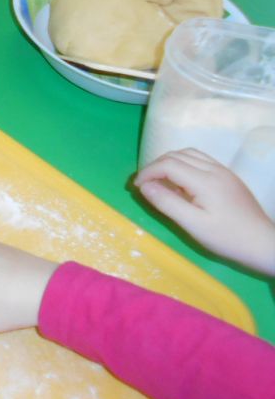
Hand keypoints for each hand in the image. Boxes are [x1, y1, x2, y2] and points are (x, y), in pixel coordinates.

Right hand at [134, 148, 274, 276]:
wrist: (263, 244)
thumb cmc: (227, 238)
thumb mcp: (193, 225)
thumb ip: (167, 203)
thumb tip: (144, 186)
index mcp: (205, 181)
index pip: (168, 164)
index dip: (148, 172)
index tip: (136, 187)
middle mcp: (215, 169)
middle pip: (177, 155)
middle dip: (156, 166)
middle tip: (144, 184)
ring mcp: (223, 171)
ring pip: (189, 154)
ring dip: (169, 162)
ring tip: (160, 181)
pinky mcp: (228, 177)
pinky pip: (200, 160)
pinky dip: (183, 164)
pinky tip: (181, 182)